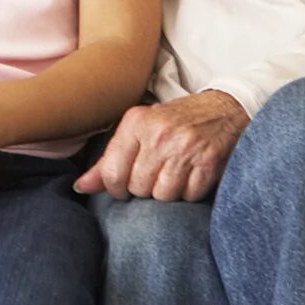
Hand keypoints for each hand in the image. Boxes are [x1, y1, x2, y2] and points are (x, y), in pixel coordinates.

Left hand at [75, 91, 248, 201]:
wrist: (223, 109)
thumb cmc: (174, 122)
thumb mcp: (138, 130)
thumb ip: (108, 160)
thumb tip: (81, 187)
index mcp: (136, 122)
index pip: (112, 172)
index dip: (116, 187)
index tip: (123, 186)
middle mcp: (159, 134)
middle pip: (138, 187)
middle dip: (143, 189)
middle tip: (153, 176)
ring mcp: (186, 148)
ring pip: (163, 195)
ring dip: (167, 192)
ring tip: (172, 175)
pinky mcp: (209, 162)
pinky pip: (189, 196)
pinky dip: (189, 193)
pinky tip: (190, 176)